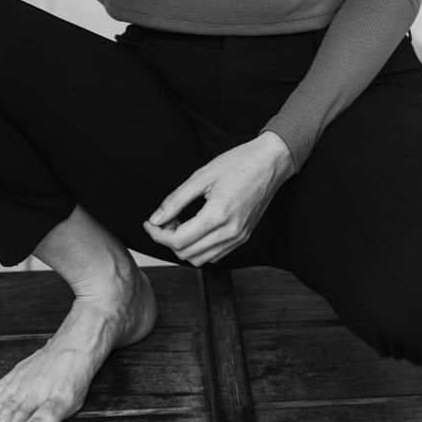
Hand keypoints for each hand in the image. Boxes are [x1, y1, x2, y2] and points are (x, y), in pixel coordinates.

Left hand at [145, 132, 294, 266]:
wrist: (271, 162)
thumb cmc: (239, 163)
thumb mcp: (202, 176)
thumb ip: (176, 200)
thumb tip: (156, 218)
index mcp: (218, 215)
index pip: (178, 240)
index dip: (157, 234)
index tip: (150, 222)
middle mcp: (230, 232)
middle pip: (186, 253)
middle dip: (168, 240)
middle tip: (164, 220)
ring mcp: (239, 237)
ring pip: (200, 259)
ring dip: (183, 246)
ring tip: (179, 224)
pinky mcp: (243, 237)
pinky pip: (215, 255)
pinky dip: (199, 248)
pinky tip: (196, 228)